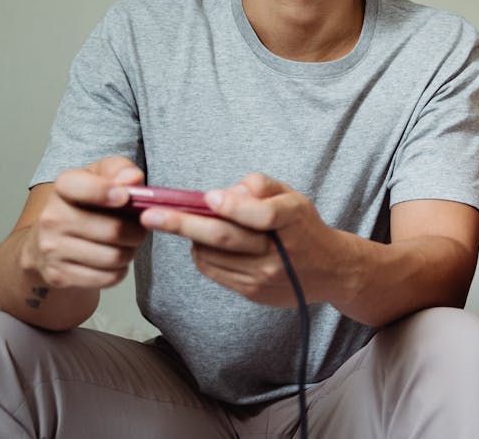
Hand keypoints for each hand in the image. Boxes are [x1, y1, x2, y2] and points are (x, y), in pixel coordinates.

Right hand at [23, 155, 146, 289]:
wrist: (45, 244)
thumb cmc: (84, 205)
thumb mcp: (100, 177)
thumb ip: (120, 170)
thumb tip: (132, 179)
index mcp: (63, 187)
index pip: (82, 187)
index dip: (107, 191)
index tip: (125, 197)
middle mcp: (51, 217)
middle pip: (113, 230)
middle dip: (137, 231)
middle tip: (139, 229)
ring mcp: (51, 249)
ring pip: (114, 257)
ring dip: (130, 252)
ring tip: (126, 244)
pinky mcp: (58, 275)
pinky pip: (107, 278)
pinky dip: (119, 271)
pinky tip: (113, 261)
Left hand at [140, 173, 346, 307]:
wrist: (329, 270)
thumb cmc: (303, 226)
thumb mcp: (293, 196)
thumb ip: (261, 186)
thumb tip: (227, 192)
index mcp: (293, 221)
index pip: (262, 214)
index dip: (234, 206)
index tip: (208, 197)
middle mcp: (278, 252)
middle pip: (226, 238)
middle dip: (184, 224)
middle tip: (150, 215)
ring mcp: (264, 276)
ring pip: (213, 255)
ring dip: (191, 238)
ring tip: (179, 223)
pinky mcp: (252, 291)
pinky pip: (214, 271)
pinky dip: (201, 254)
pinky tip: (201, 242)